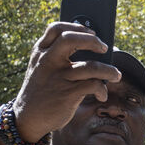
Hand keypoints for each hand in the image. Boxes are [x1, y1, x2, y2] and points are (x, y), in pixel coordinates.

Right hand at [11, 22, 123, 141]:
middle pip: (71, 39)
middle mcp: (48, 61)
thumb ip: (57, 57)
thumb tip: (90, 50)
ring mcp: (59, 77)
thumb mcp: (41, 69)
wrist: (28, 117)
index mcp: (41, 52)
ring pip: (91, 66)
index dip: (76, 27)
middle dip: (93, 41)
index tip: (91, 32)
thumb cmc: (42, 91)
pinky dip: (102, 90)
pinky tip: (102, 94)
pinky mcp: (68, 94)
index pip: (56, 28)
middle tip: (104, 48)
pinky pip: (93, 85)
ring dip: (109, 70)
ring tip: (116, 75)